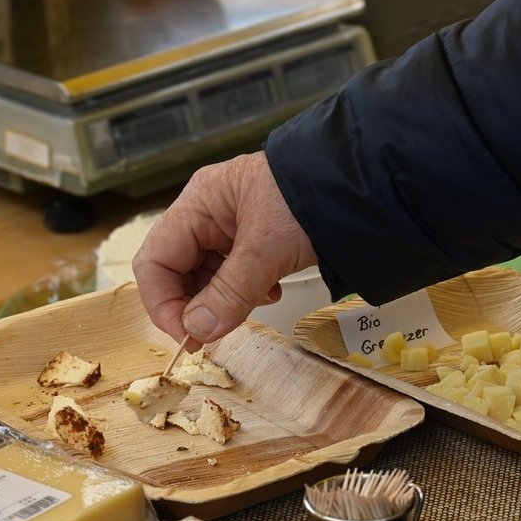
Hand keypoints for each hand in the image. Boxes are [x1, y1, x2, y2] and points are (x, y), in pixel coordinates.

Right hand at [133, 151, 316, 343]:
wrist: (366, 182)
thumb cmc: (313, 197)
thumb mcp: (268, 249)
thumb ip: (230, 293)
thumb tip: (197, 331)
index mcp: (198, 202)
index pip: (155, 260)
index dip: (163, 303)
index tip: (185, 337)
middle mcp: (207, 211)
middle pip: (177, 269)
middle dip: (194, 304)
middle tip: (214, 333)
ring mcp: (230, 223)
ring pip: (207, 274)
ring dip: (222, 299)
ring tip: (253, 304)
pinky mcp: (255, 236)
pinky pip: (233, 272)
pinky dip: (245, 290)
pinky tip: (270, 291)